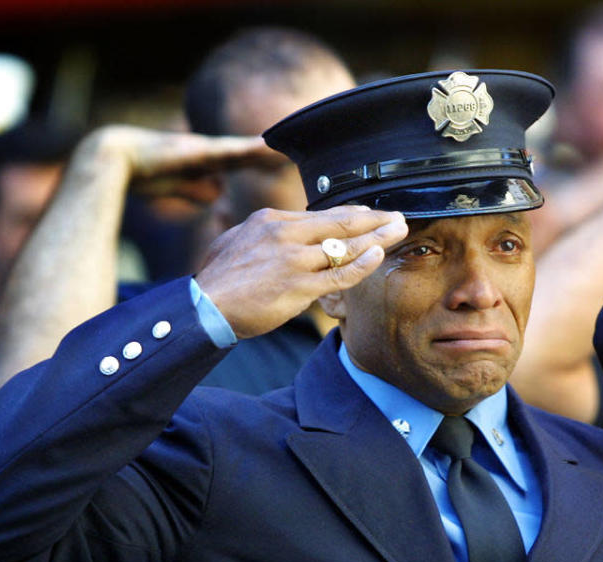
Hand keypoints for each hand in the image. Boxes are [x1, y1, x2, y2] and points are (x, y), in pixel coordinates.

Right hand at [74, 125, 283, 218]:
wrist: (117, 157)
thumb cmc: (146, 172)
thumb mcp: (182, 187)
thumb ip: (199, 189)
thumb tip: (218, 196)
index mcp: (211, 162)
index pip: (247, 162)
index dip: (270, 162)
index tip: (294, 163)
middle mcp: (213, 153)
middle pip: (254, 154)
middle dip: (279, 155)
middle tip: (308, 153)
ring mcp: (205, 150)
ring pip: (247, 151)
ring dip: (271, 152)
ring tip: (297, 150)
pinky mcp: (195, 151)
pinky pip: (229, 151)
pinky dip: (249, 151)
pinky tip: (268, 148)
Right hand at [196, 206, 407, 338]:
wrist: (203, 306)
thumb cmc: (217, 280)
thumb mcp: (236, 240)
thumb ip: (261, 234)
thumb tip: (274, 231)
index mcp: (271, 221)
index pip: (321, 215)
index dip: (350, 214)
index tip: (370, 214)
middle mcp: (286, 234)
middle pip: (339, 223)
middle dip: (373, 218)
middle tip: (396, 215)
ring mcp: (294, 260)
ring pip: (345, 245)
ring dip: (377, 237)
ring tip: (398, 230)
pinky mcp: (299, 286)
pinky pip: (339, 273)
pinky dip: (362, 263)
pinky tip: (379, 254)